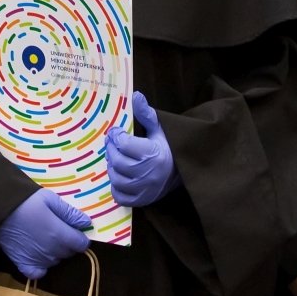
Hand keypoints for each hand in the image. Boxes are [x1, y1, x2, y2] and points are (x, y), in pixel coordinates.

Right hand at [0, 189, 92, 280]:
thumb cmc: (26, 201)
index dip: (80, 237)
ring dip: (55, 252)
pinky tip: (38, 256)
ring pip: (56, 261)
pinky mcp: (24, 264)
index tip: (74, 230)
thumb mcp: (50, 199)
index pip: (81, 244)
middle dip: (68, 243)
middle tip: (57, 230)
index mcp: (59, 235)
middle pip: (69, 253)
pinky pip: (38, 273)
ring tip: (45, 239)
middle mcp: (51, 251)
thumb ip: (70, 213)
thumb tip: (87, 223)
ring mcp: (38, 260)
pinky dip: (41, 267)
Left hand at [106, 92, 180, 208]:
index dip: (116, 136)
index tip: (116, 132)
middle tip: (112, 143)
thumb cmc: (169, 148)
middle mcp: (147, 173)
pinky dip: (116, 186)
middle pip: (117, 161)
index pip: (124, 144)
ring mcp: (144, 189)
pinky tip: (120, 176)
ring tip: (115, 158)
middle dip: (111, 150)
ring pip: (116, 178)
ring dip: (112, 167)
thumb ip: (146, 114)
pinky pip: (120, 196)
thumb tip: (135, 95)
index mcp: (152, 153)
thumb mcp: (159, 129)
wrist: (184, 172)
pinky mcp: (142, 200)